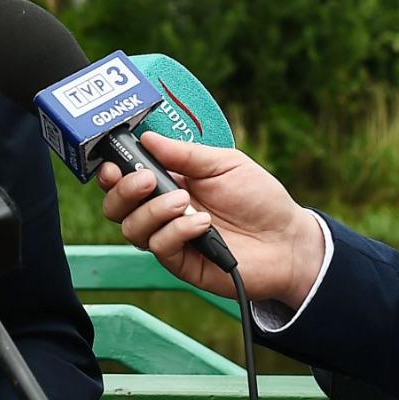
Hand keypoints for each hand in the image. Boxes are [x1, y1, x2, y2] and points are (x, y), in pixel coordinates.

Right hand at [97, 131, 325, 307]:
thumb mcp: (224, 164)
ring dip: (154, 211)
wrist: (288, 239)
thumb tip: (147, 137)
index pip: (124, 178)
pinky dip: (176, 231)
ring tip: (184, 202)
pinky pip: (159, 246)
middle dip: (123, 190)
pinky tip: (202, 224)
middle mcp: (161, 211)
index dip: (111, 172)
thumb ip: (185, 154)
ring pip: (131, 227)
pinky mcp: (181, 262)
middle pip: (116, 206)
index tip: (113, 164)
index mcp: (167, 183)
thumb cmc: (259, 199)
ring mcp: (169, 237)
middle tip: (147, 180)